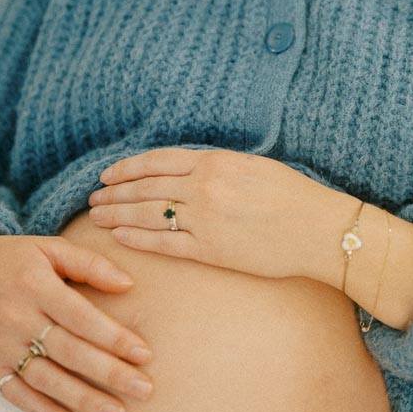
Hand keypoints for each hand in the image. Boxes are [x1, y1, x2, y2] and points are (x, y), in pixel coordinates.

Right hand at [0, 229, 152, 411]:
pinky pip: (18, 397)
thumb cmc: (12, 259)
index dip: (113, 337)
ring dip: (84, 400)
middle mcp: (16, 318)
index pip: (80, 317)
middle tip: (144, 389)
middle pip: (68, 352)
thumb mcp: (48, 248)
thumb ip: (89, 264)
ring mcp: (0, 346)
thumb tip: (128, 284)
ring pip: (47, 380)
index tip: (144, 354)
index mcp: (34, 285)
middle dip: (109, 374)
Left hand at [87, 147, 352, 281]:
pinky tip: (118, 238)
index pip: (157, 161)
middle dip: (114, 193)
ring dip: (117, 215)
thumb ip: (218, 166)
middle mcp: (205, 187)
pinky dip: (137, 240)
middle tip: (93, 198)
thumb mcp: (254, 166)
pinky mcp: (212, 250)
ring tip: (96, 218)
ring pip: (147, 215)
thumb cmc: (294, 196)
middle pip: (145, 188)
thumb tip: (191, 168)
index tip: (107, 174)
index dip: (126, 168)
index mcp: (215, 162)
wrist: (320, 229)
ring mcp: (206, 219)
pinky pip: (165, 244)